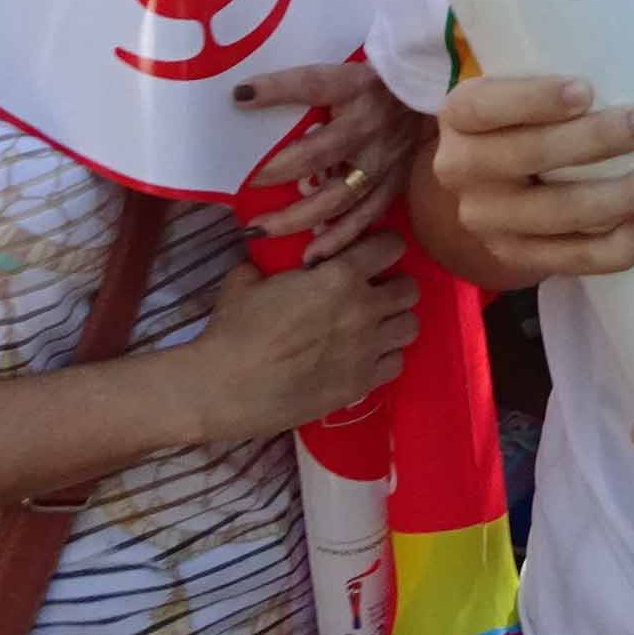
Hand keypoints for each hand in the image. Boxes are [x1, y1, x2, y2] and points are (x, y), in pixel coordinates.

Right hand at [152, 229, 419, 445]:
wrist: (223, 388)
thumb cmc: (232, 329)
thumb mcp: (249, 278)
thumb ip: (277, 261)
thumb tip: (280, 253)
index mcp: (340, 275)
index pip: (391, 246)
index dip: (382, 246)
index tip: (370, 253)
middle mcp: (364, 310)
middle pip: (409, 289)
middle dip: (393, 285)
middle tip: (372, 292)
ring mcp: (366, 350)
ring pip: (410, 326)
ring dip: (393, 322)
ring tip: (371, 325)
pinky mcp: (361, 385)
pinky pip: (396, 364)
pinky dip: (384, 357)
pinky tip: (362, 356)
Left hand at [235, 62, 424, 260]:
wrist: (440, 92)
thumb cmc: (384, 79)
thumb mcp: (353, 67)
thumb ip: (312, 84)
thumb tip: (250, 92)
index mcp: (358, 85)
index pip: (314, 84)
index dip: (278, 89)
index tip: (241, 96)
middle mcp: (370, 124)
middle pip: (319, 152)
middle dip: (278, 170)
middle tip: (244, 186)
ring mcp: (384, 158)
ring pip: (340, 195)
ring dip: (299, 216)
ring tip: (263, 229)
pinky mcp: (395, 182)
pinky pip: (366, 216)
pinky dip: (339, 238)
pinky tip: (312, 256)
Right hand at [429, 74, 633, 281]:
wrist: (493, 186)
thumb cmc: (529, 117)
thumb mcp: (540, 83)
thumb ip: (599, 56)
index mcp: (461, 113)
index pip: (487, 104)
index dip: (533, 99)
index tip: (586, 90)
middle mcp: (460, 167)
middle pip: (526, 156)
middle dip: (593, 141)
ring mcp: (485, 219)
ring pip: (554, 213)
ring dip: (618, 196)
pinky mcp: (513, 256)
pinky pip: (567, 259)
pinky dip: (613, 248)